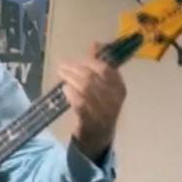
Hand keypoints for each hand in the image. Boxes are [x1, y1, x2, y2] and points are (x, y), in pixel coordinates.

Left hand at [60, 42, 125, 161]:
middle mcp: (114, 99)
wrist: (98, 137)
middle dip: (75, 69)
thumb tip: (95, 44)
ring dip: (70, 79)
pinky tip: (65, 89)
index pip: (106, 69)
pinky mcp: (90, 121)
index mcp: (120, 88)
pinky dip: (71, 94)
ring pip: (86, 89)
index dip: (89, 61)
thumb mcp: (103, 86)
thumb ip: (99, 66)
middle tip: (62, 66)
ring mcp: (103, 111)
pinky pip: (80, 104)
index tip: (76, 60)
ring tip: (61, 74)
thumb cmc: (100, 107)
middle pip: (92, 77)